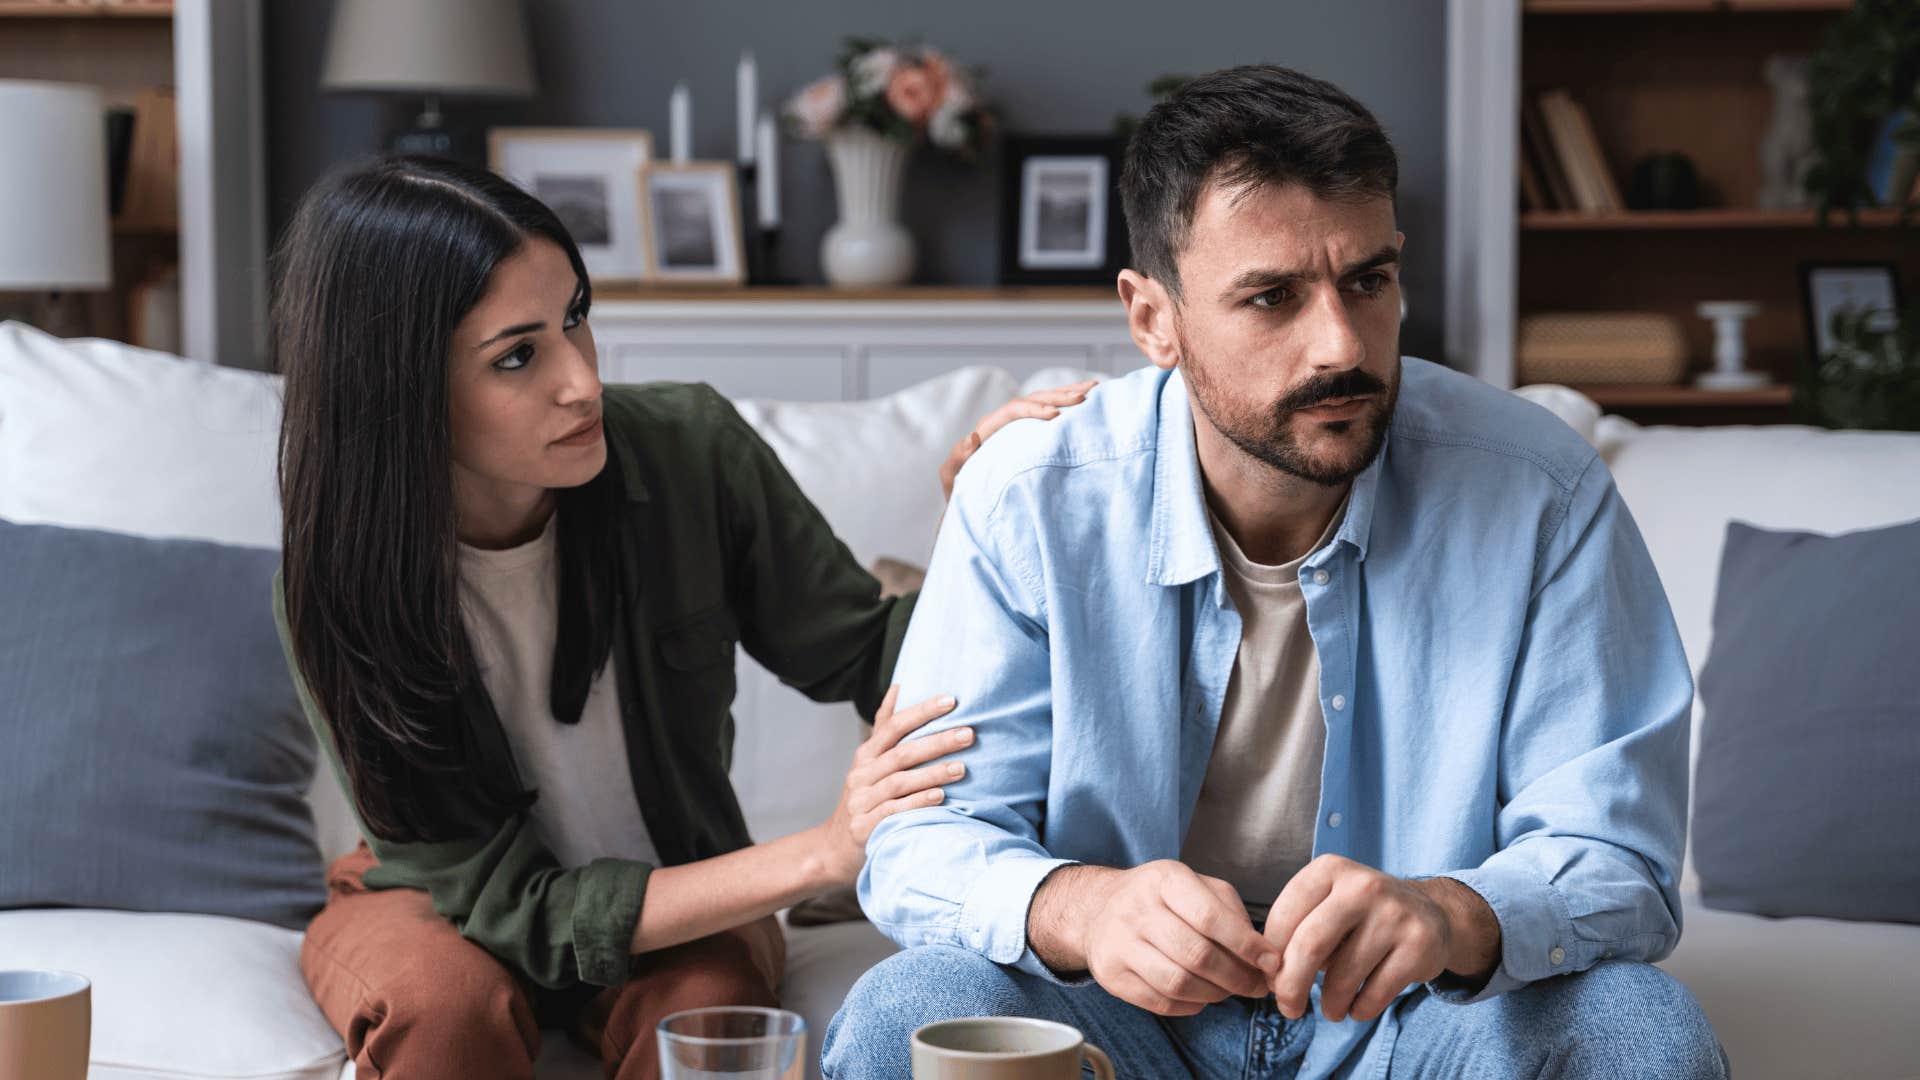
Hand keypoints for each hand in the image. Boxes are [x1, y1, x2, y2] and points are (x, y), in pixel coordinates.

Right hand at [815, 685, 971, 886]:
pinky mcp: (864, 827)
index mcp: (866, 755)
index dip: (921, 711)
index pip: (893, 725)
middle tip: (969, 734)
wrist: (833, 848)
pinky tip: (940, 797)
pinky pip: (894, 811)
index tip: (951, 700)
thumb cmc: (863, 799)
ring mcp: (861, 801)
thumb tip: (899, 686)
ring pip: (900, 781)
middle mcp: (862, 774)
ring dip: (933, 773)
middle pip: (902, 753)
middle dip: (937, 741)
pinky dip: (918, 802)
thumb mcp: (869, 762)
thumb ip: (884, 727)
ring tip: (962, 768)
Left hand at [939, 381, 1096, 499]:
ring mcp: (1018, 424)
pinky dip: (1067, 403)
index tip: (1055, 416)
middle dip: (1058, 396)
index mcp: (989, 427)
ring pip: (1045, 400)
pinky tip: (1090, 399)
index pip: (1014, 410)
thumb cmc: (960, 488)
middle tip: (1083, 397)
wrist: (968, 494)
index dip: (1034, 409)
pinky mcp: (1030, 430)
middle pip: (1034, 398)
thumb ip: (958, 459)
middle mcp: (1004, 420)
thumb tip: (973, 437)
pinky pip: (1050, 411)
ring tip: (1093, 389)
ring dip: (1068, 393)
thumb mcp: (952, 476)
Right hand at [1058, 861, 1281, 1016]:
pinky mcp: (1110, 974)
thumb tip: (1263, 955)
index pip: (1211, 917)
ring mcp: (1119, 943)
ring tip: (1228, 991)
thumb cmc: (1161, 898)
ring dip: (1215, 995)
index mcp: (1165, 879)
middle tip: (1255, 986)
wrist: (1099, 908)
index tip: (1271, 962)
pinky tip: (1200, 997)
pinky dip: (1190, 1006)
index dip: (1247, 945)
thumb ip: (1231, 913)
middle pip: (1197, 955)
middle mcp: (1137, 908)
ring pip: (1178, 983)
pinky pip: (1160, 1003)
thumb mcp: (1196, 885)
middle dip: (1236, 977)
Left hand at [1263, 855, 1491, 1023]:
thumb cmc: (1361, 915)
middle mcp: (1363, 886)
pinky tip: (1357, 1007)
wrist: (1430, 914)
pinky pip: (1375, 993)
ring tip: (1330, 1010)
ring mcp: (1394, 914)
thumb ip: (1296, 931)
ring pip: (1343, 976)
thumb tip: (1273, 978)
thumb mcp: (1326, 904)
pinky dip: (1359, 1010)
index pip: (1284, 916)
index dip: (1271, 956)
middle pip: (1310, 946)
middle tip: (1288, 1008)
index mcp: (1330, 869)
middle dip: (1291, 986)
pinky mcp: (1419, 945)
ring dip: (1330, 1004)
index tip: (1271, 979)